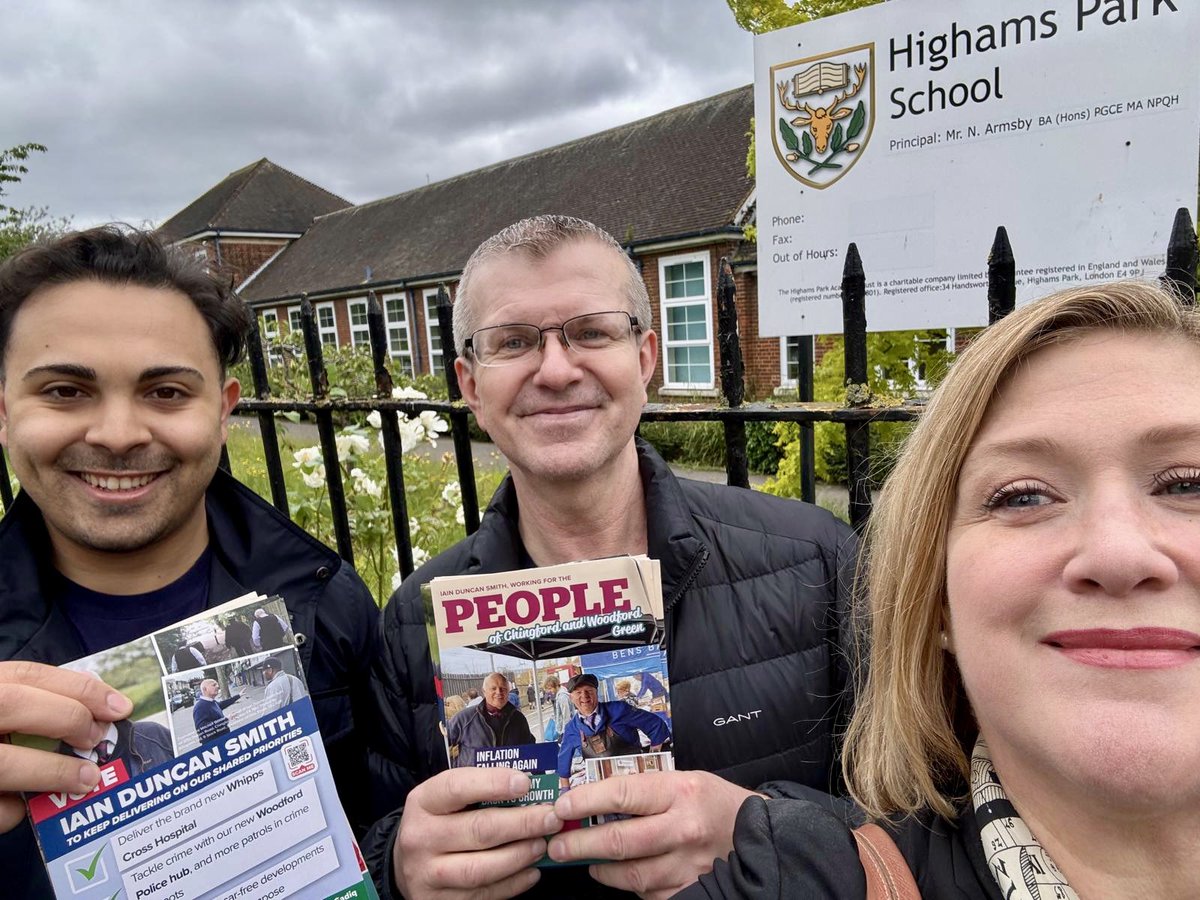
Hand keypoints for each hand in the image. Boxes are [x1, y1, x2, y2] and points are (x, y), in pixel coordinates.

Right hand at [0, 660, 132, 832]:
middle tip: (96, 738)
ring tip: (86, 780)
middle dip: (65, 717)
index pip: (27, 674)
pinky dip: (10, 810)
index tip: (119, 706)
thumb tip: (94, 711)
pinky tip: (20, 808)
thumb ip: (27, 705)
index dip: (79, 687)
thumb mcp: (0, 711)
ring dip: (51, 772)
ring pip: (3, 764)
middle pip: (12, 703)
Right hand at [393, 767, 563, 898]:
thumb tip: (528, 788)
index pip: (458, 787)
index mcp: (423, 802)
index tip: (525, 783)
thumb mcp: (446, 798)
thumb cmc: (438, 822)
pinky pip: (483, 895)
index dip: (493, 783)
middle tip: (551, 817)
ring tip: (542, 845)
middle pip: (478, 830)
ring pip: (481, 869)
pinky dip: (513, 884)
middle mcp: (421, 838)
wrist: (405, 863)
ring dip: (519, 856)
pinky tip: (531, 871)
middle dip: (522, 823)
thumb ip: (479, 789)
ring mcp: (428, 875)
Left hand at [547, 770, 754, 899]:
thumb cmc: (714, 804)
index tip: (563, 807)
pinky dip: (628, 884)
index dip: (586, 801)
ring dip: (599, 869)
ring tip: (585, 860)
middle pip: (619, 841)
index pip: (622, 794)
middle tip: (557, 845)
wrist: (760, 837)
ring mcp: (687, 865)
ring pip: (630, 874)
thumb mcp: (683, 781)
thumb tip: (592, 802)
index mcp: (680, 792)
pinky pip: (647, 893)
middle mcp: (683, 829)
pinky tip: (619, 873)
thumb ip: (642, 792)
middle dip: (579, 844)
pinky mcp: (689, 891)